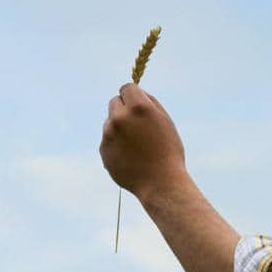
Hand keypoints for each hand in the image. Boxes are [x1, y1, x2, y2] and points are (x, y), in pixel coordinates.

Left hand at [100, 83, 187, 201]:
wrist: (160, 183)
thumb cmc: (168, 151)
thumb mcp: (165, 121)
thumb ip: (149, 102)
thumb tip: (136, 93)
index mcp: (139, 107)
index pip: (127, 88)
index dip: (133, 96)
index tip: (137, 103)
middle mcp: (120, 118)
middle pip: (114, 102)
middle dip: (124, 109)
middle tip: (137, 125)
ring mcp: (109, 134)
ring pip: (110, 122)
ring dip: (120, 128)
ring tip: (137, 146)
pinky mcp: (103, 150)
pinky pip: (108, 140)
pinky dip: (116, 145)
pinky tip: (130, 157)